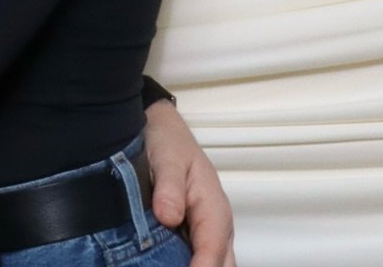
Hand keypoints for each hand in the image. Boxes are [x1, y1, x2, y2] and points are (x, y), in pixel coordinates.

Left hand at [143, 100, 235, 266]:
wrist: (163, 129)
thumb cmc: (169, 141)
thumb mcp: (167, 158)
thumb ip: (169, 187)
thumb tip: (168, 216)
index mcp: (214, 209)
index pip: (212, 251)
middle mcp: (216, 225)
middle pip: (220, 264)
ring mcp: (207, 231)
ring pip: (214, 262)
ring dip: (196, 265)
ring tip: (162, 263)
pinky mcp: (194, 233)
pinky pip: (199, 256)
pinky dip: (188, 262)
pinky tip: (164, 260)